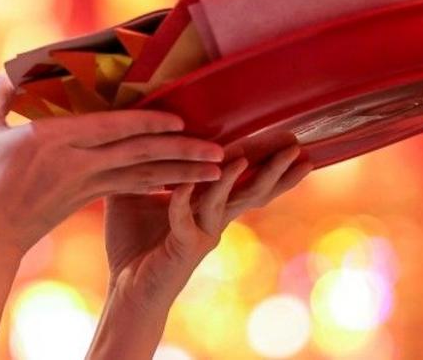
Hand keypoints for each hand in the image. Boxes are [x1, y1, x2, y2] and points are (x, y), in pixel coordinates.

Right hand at [0, 70, 227, 257]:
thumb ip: (0, 93)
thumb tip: (12, 66)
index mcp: (55, 141)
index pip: (112, 129)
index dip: (148, 123)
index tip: (178, 118)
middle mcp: (79, 163)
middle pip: (139, 153)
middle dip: (182, 151)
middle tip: (220, 151)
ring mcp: (86, 184)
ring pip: (143, 173)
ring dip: (182, 171)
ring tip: (216, 170)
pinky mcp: (87, 199)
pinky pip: (129, 188)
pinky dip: (157, 183)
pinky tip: (179, 183)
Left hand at [102, 144, 312, 301]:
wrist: (126, 289)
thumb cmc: (132, 241)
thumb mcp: (135, 194)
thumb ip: (143, 166)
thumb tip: (133, 133)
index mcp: (208, 205)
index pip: (242, 175)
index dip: (263, 155)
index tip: (288, 135)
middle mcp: (214, 218)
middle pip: (253, 187)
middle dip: (274, 165)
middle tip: (296, 142)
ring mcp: (204, 233)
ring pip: (230, 199)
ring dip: (241, 176)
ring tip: (252, 157)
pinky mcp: (185, 247)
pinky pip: (185, 216)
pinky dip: (183, 199)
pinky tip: (185, 184)